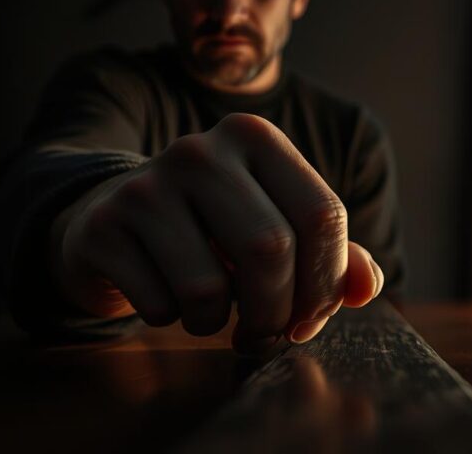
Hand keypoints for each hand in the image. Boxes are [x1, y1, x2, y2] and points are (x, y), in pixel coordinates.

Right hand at [51, 113, 384, 352]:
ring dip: (219, 323)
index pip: (322, 215)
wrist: (114, 220)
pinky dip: (170, 318)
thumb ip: (333, 255)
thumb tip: (368, 287)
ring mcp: (146, 184)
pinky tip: (165, 297)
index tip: (311, 317)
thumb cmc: (213, 229)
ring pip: (209, 288)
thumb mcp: (277, 225)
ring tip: (211, 313)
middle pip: (270, 251)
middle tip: (266, 332)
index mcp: (256, 139)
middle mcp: (200, 151)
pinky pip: (159, 303)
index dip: (327, 282)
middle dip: (277, 312)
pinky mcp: (104, 225)